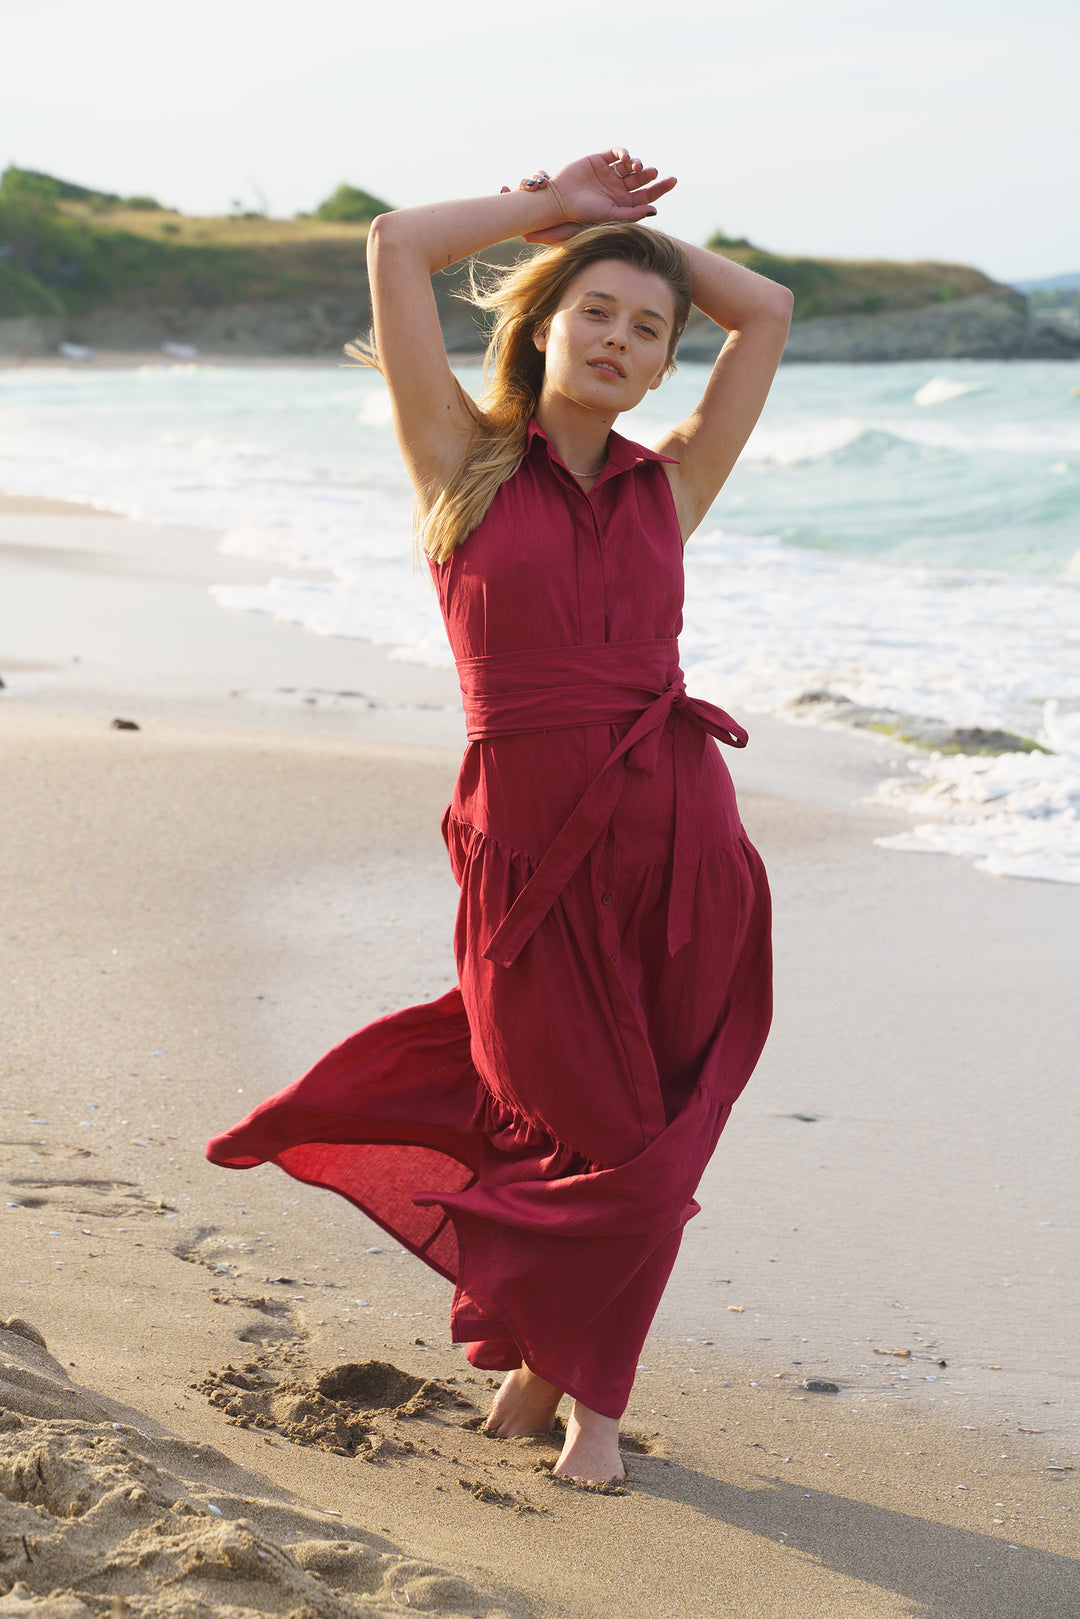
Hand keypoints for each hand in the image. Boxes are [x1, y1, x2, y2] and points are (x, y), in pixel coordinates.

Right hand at [501, 148, 676, 243]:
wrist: (560, 200)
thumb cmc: (583, 213)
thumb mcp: (611, 216)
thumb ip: (633, 213)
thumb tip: (655, 209)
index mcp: (623, 203)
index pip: (647, 194)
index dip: (661, 188)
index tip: (673, 180)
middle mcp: (618, 188)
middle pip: (642, 179)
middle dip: (651, 174)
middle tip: (653, 173)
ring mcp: (609, 173)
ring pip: (631, 165)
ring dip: (638, 164)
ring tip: (637, 168)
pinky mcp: (599, 160)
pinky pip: (616, 153)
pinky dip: (624, 153)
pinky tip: (626, 158)